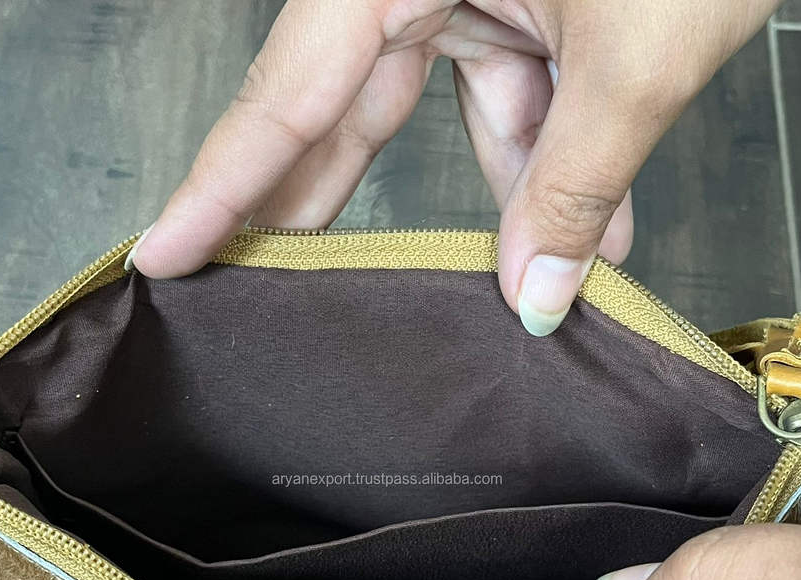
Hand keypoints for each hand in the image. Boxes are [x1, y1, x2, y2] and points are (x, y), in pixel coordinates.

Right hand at [131, 0, 778, 334]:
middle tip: (267, 292)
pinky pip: (508, 92)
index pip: (285, 96)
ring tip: (496, 288)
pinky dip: (544, 160)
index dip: (222, 189)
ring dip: (488, 199)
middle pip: (337, 108)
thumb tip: (535, 298)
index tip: (162, 254)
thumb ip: (575, 187)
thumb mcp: (637, 59)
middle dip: (325, 209)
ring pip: (433, 108)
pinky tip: (583, 235)